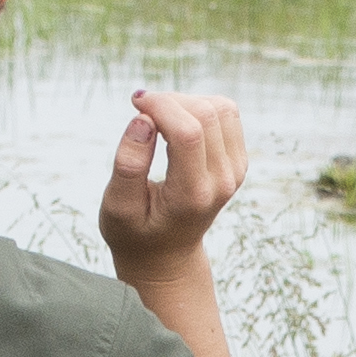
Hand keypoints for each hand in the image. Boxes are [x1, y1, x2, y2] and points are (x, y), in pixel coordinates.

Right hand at [101, 89, 248, 276]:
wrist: (166, 256)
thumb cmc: (134, 232)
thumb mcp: (118, 207)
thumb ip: (128, 165)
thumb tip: (142, 119)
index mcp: (192, 195)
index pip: (188, 133)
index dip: (161, 106)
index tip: (135, 103)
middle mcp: (222, 181)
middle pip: (206, 114)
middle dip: (170, 100)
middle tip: (142, 109)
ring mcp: (235, 171)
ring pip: (221, 108)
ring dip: (186, 101)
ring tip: (159, 117)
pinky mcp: (237, 161)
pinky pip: (227, 115)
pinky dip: (200, 107)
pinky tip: (177, 122)